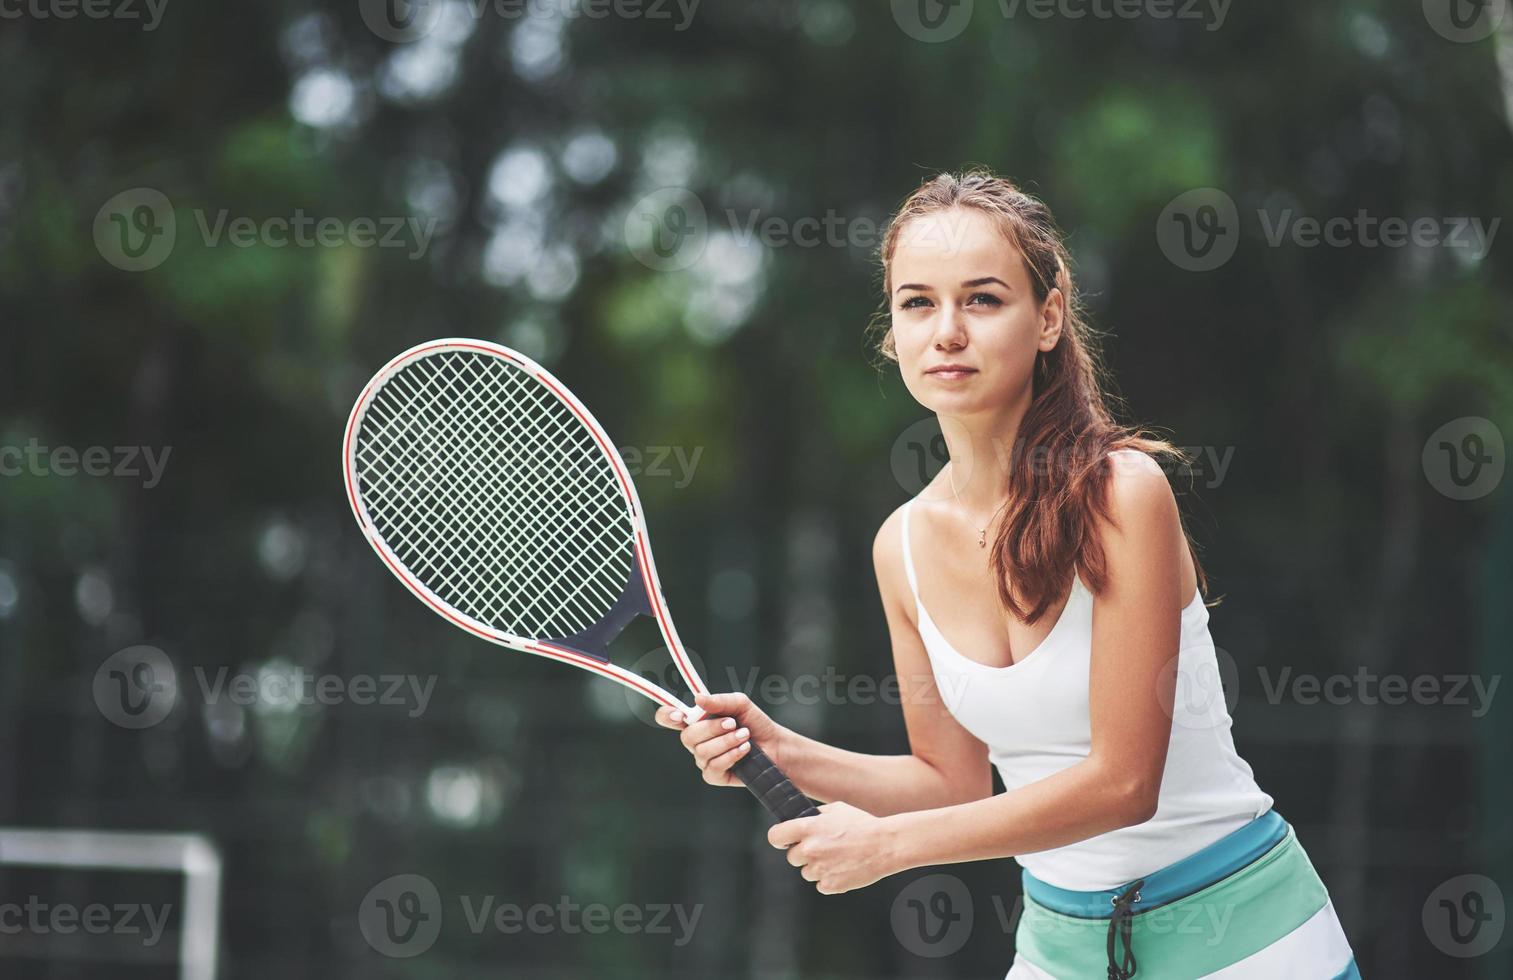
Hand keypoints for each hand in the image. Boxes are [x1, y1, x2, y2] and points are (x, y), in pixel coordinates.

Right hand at [655, 692, 789, 788]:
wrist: (774, 745)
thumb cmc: (755, 723)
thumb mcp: (740, 704)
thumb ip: (720, 700)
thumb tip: (698, 698)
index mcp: (697, 721)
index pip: (668, 718)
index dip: (667, 716)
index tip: (681, 715)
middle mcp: (696, 741)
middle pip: (687, 736)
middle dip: (712, 728)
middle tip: (732, 723)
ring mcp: (704, 760)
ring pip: (702, 752)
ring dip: (727, 742)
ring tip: (744, 736)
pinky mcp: (714, 776)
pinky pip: (713, 767)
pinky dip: (731, 756)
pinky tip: (744, 750)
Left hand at [767, 801, 898, 894]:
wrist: (885, 845)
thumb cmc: (862, 824)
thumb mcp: (836, 809)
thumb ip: (815, 815)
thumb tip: (803, 818)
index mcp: (807, 828)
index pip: (775, 837)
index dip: (780, 838)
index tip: (786, 840)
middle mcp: (809, 850)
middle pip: (791, 857)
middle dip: (803, 854)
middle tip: (823, 848)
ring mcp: (819, 869)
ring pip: (806, 872)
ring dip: (817, 867)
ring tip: (837, 857)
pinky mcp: (830, 886)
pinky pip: (820, 884)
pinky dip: (829, 879)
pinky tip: (843, 868)